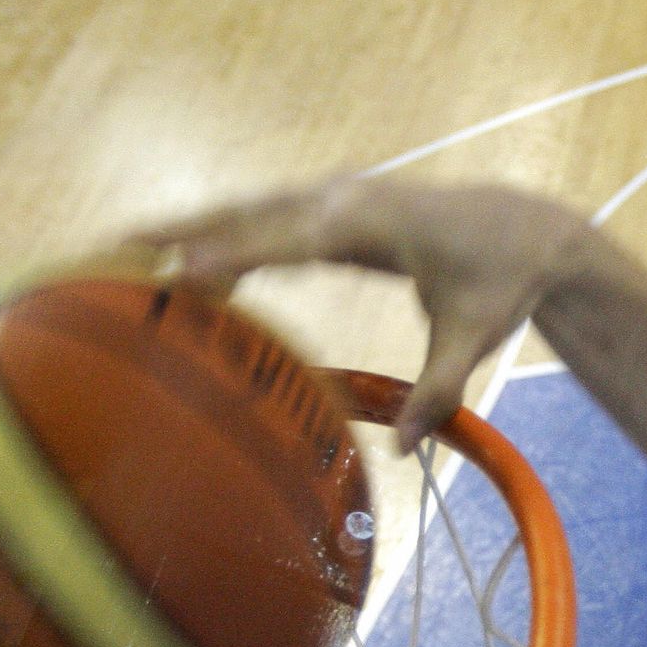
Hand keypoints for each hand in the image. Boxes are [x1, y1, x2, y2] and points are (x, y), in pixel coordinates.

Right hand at [136, 178, 591, 450]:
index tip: (182, 273)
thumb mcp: (474, 339)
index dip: (237, 256)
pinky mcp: (335, 207)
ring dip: (191, 223)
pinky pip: (268, 214)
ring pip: (251, 207)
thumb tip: (402, 449)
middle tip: (118, 247)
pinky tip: (182, 251)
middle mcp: (347, 200)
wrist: (529, 231)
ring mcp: (338, 197)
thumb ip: (439, 391)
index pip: (294, 241)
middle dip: (186, 230)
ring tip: (124, 244)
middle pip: (253, 213)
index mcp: (376, 226)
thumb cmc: (500, 283)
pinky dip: (223, 228)